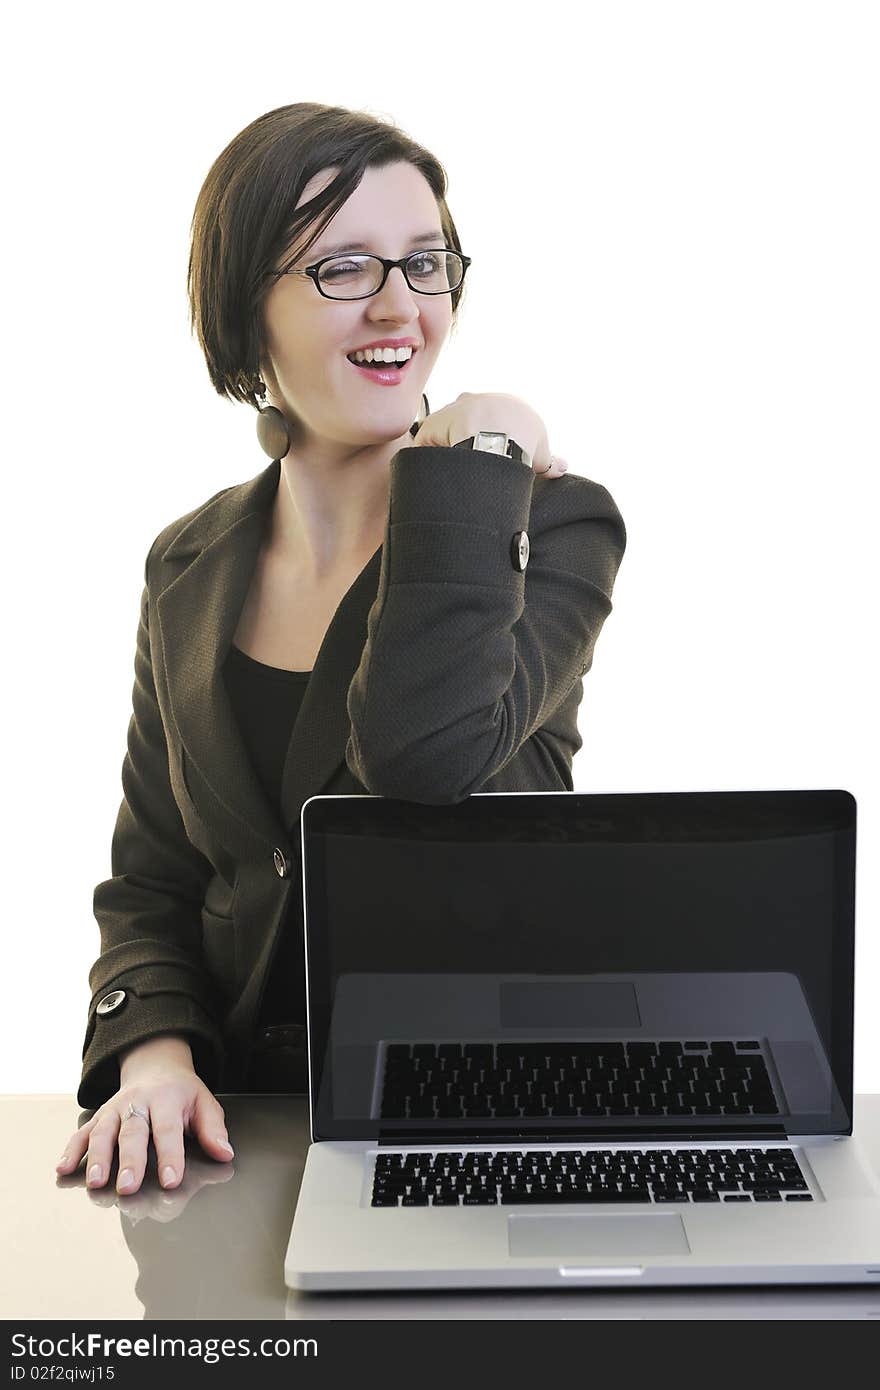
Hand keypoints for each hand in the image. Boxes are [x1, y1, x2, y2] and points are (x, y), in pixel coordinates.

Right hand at [55, 1035, 233, 1195]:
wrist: (155, 1065)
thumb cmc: (181, 1092)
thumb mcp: (204, 1103)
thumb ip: (213, 1129)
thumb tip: (224, 1153)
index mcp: (167, 1098)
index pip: (168, 1129)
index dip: (170, 1155)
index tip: (171, 1179)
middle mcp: (138, 1102)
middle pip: (132, 1133)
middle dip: (130, 1161)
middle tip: (128, 1187)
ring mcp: (115, 1109)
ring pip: (103, 1132)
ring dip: (98, 1158)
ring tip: (96, 1183)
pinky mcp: (100, 1116)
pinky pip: (82, 1132)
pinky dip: (71, 1150)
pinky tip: (63, 1169)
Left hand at [410, 392, 567, 475]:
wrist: (503, 433)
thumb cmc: (525, 441)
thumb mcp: (542, 453)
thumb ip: (550, 461)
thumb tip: (562, 468)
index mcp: (502, 404)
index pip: (492, 418)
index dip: (491, 437)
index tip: (491, 455)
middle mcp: (476, 400)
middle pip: (465, 418)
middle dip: (465, 436)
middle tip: (468, 461)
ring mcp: (454, 410)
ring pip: (444, 429)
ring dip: (446, 447)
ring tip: (451, 470)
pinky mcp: (435, 423)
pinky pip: (426, 440)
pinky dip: (428, 454)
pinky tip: (434, 469)